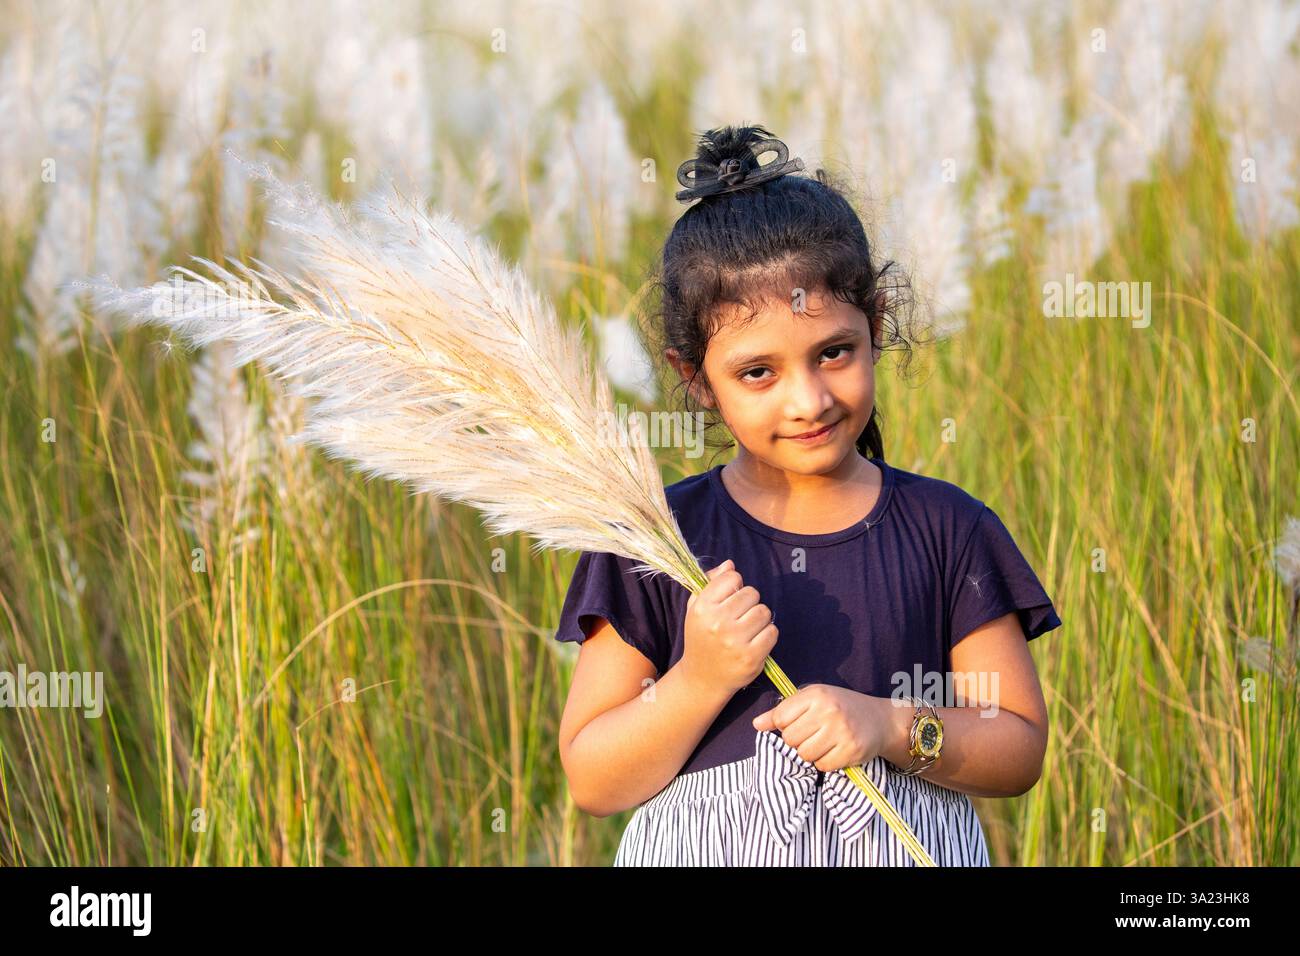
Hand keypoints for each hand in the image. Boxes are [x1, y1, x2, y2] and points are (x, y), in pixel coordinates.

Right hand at [681, 559, 778, 694]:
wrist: (702, 678)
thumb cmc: (701, 638)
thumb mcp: (696, 609)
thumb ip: (711, 584)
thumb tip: (730, 565)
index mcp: (702, 608)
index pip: (732, 578)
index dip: (734, 586)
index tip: (729, 599)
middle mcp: (718, 623)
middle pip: (752, 593)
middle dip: (749, 602)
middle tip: (739, 617)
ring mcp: (735, 641)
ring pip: (764, 611)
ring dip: (759, 618)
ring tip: (747, 629)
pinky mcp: (751, 657)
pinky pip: (772, 632)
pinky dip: (767, 635)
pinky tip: (755, 641)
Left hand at [751, 685, 887, 771]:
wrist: (880, 719)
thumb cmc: (841, 707)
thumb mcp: (812, 700)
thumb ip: (782, 711)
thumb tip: (756, 724)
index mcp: (816, 694)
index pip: (780, 718)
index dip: (784, 725)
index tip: (798, 723)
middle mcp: (828, 711)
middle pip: (790, 739)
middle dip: (798, 740)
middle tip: (815, 733)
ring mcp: (841, 732)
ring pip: (804, 754)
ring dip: (811, 753)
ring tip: (825, 742)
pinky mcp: (851, 751)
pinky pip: (822, 766)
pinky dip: (825, 762)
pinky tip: (836, 750)